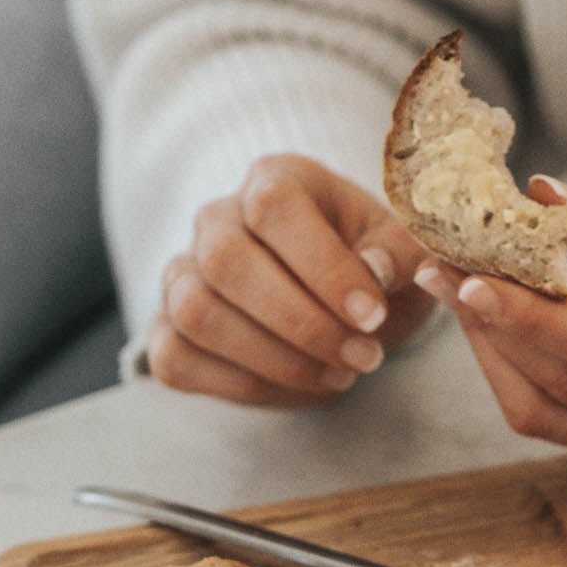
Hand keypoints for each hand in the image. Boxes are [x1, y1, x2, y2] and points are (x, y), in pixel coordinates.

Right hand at [148, 156, 433, 406]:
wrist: (340, 300)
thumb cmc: (371, 265)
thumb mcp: (399, 251)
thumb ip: (398, 252)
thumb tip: (375, 269)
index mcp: (276, 179)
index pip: (275, 207)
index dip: (323, 266)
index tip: (372, 316)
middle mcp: (217, 219)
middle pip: (227, 261)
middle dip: (302, 323)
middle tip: (364, 356)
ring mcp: (182, 272)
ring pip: (198, 314)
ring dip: (275, 359)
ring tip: (340, 374)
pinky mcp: (166, 327)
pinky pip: (176, 359)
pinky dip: (242, 386)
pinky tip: (299, 386)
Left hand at [417, 182, 566, 462]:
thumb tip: (531, 199)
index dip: (533, 319)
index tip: (469, 278)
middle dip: (498, 331)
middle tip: (443, 270)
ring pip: (553, 416)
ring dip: (495, 356)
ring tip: (455, 291)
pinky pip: (560, 420)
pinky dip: (518, 370)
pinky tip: (490, 322)